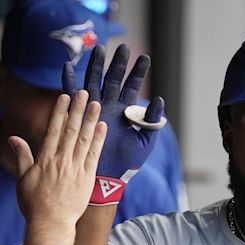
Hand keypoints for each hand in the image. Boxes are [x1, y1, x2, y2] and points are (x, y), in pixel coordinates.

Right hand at [8, 91, 105, 224]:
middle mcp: (61, 160)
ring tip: (96, 104)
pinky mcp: (87, 177)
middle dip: (77, 109)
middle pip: (70, 130)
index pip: (53, 130)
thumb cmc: (35, 203)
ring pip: (84, 139)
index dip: (59, 112)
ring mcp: (76, 168)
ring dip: (90, 120)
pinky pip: (94, 154)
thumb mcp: (24, 178)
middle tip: (83, 92)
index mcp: (45, 159)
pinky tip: (103, 127)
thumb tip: (14, 138)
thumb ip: (23, 155)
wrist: (51, 222)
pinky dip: (99, 140)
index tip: (64, 97)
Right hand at [63, 44, 165, 204]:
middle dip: (118, 63)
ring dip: (95, 66)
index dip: (138, 73)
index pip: (132, 86)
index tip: (144, 58)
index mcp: (126, 111)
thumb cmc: (127, 162)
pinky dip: (68, 82)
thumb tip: (159, 100)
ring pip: (94, 82)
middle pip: (113, 79)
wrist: (108, 178)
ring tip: (98, 49)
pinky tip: (67, 68)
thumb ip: (152, 121)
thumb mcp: (145, 142)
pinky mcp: (80, 117)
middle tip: (123, 47)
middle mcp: (110, 107)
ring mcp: (94, 110)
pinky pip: (71, 97)